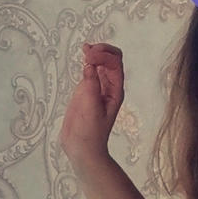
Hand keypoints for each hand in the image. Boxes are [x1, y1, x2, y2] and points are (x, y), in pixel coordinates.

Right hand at [59, 43, 123, 165]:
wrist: (82, 150)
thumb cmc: (90, 133)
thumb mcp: (91, 109)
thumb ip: (91, 86)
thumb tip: (89, 65)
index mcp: (115, 91)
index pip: (115, 64)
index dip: (103, 55)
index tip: (88, 57)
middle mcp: (108, 87)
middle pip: (111, 60)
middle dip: (101, 51)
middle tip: (87, 50)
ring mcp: (97, 88)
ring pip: (101, 64)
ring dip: (95, 53)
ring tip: (85, 48)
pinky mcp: (85, 92)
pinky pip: (90, 72)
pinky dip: (87, 61)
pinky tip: (83, 55)